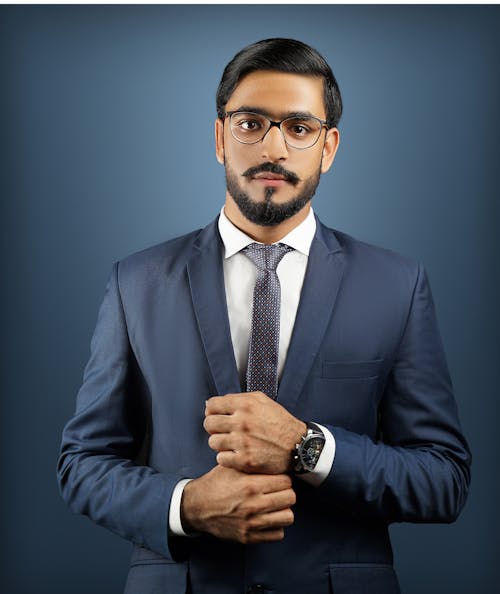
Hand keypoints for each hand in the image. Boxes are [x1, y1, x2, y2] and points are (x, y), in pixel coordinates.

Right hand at [180, 465, 295, 543]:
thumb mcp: (232, 466)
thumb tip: (273, 458)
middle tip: (279, 490)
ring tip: (276, 504)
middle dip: (286, 492)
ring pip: (288, 517)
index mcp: (251, 485)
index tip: (278, 478)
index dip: (283, 477)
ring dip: (284, 509)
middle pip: (290, 498)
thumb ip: (252, 462)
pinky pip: (278, 534)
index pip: (286, 480)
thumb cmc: (216, 484)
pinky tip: (268, 517)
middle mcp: (254, 505)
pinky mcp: (249, 537)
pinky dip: (276, 526)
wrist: (198, 507)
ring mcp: (252, 524)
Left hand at [204, 391, 306, 473]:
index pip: (211, 405)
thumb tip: (213, 403)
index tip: (216, 415)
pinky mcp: (245, 460)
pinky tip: (235, 454)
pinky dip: (226, 457)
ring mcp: (243, 442)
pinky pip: (221, 458)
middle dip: (213, 427)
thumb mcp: (262, 400)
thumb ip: (238, 398)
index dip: (211, 410)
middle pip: (209, 424)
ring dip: (220, 443)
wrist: (298, 445)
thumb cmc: (280, 422)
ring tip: (230, 443)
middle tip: (222, 430)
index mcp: (245, 405)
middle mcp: (242, 422)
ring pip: (213, 442)